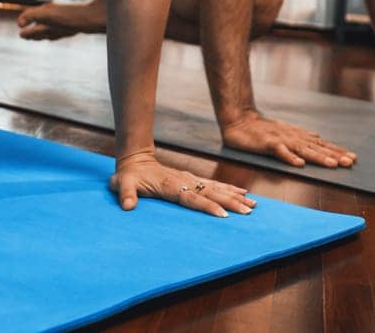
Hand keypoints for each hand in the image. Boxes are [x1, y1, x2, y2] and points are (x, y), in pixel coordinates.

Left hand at [109, 151, 256, 217]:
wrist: (135, 160)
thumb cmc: (128, 176)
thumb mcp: (122, 184)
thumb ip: (125, 194)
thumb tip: (127, 206)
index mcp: (170, 186)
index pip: (192, 198)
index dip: (207, 206)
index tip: (223, 215)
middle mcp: (184, 181)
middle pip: (211, 193)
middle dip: (230, 202)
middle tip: (248, 212)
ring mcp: (190, 179)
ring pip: (216, 188)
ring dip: (235, 196)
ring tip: (253, 204)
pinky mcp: (193, 180)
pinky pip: (215, 185)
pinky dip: (230, 189)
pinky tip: (243, 193)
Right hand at [221, 111, 357, 167]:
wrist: (240, 121)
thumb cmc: (262, 129)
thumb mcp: (285, 132)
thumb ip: (301, 136)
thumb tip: (318, 137)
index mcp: (298, 136)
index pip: (321, 145)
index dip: (337, 151)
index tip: (352, 158)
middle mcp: (293, 137)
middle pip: (317, 148)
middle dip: (335, 155)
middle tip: (350, 162)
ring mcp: (281, 140)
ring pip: (303, 150)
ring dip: (318, 157)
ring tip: (333, 165)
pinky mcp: (267, 144)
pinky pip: (280, 152)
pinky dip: (290, 157)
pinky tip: (299, 164)